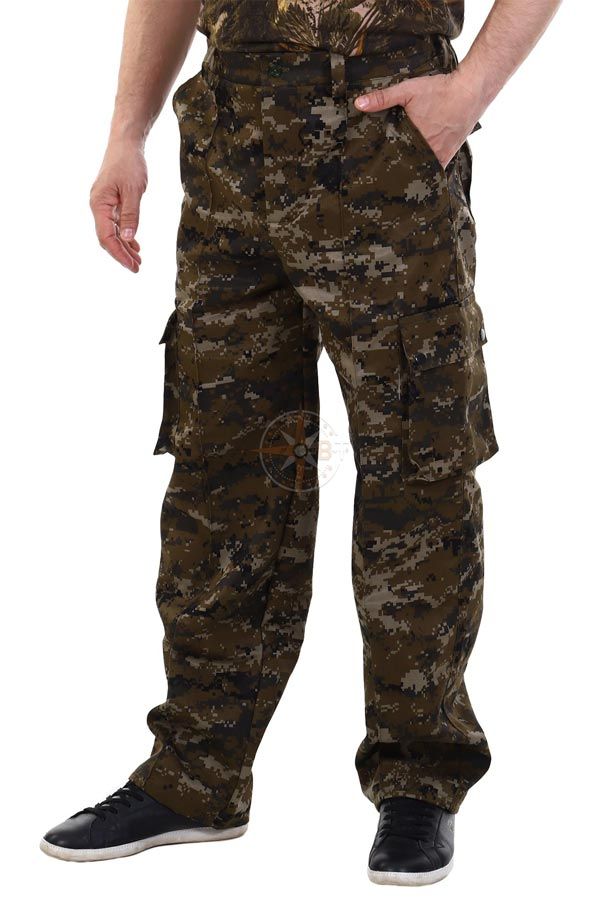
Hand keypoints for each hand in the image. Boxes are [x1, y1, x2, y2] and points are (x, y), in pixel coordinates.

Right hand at [89, 139, 146, 271]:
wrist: (126, 143)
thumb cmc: (129, 163)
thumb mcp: (134, 191)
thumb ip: (130, 215)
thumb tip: (127, 239)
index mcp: (99, 204)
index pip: (106, 237)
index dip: (119, 254)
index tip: (132, 266)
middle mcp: (98, 206)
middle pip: (107, 238)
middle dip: (122, 254)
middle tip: (138, 267)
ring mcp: (103, 204)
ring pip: (111, 232)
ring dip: (124, 247)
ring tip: (138, 260)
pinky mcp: (110, 201)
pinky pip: (115, 223)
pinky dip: (124, 235)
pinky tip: (134, 244)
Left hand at [355, 69, 483, 168]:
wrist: (471, 91)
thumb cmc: (440, 91)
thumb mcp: (408, 90)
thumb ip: (383, 98)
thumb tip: (359, 104)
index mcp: (414, 140)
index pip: (393, 160)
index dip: (383, 165)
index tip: (373, 170)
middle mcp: (427, 152)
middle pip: (407, 167)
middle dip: (395, 170)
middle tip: (381, 177)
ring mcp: (439, 155)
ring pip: (421, 170)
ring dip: (411, 171)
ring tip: (398, 178)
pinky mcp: (449, 154)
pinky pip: (435, 169)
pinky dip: (426, 170)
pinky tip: (417, 173)